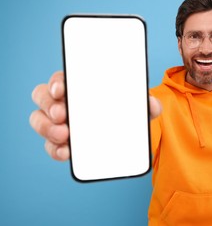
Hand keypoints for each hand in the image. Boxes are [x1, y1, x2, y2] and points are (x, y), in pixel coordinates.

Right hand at [30, 71, 161, 161]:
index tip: (62, 89)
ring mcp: (60, 122)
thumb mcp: (138, 106)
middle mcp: (65, 102)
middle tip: (62, 114)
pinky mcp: (61, 142)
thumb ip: (148, 104)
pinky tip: (66, 152)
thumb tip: (152, 104)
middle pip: (43, 96)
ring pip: (39, 120)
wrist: (126, 134)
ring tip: (64, 135)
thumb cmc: (124, 111)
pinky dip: (54, 149)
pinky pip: (50, 145)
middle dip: (49, 104)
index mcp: (80, 87)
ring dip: (47, 127)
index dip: (57, 82)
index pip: (61, 78)